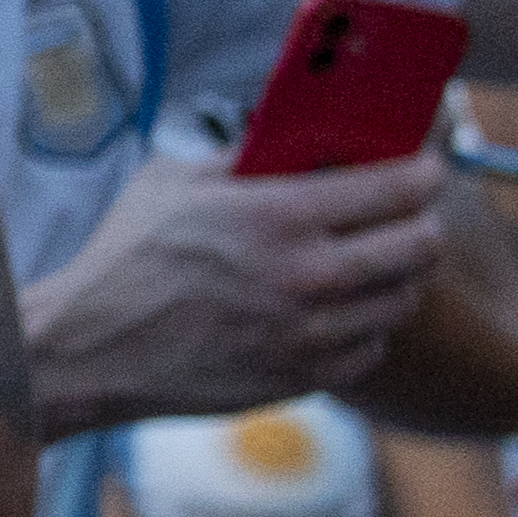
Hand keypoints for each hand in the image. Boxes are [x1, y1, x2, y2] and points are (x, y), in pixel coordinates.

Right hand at [24, 152, 436, 437]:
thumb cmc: (124, 259)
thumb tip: (293, 139)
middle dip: (426, 223)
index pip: (395, 185)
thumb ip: (241, 159)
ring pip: (403, 300)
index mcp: (276, 214)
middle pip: (421, 244)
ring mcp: (308, 332)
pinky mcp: (302, 377)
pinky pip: (371, 348)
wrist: (90, 349)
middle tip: (413, 217)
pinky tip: (337, 313)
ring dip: (397, 278)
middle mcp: (305, 274)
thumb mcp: (172, 183)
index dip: (425, 171)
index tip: (426, 169)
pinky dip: (364, 328)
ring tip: (374, 266)